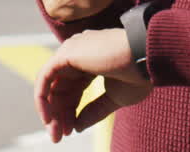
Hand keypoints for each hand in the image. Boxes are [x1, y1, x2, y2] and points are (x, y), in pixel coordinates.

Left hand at [34, 28, 152, 142]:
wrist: (146, 57)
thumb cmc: (139, 74)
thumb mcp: (115, 98)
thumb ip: (94, 110)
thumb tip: (76, 126)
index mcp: (91, 60)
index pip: (72, 88)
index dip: (70, 111)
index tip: (71, 131)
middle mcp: (78, 52)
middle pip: (59, 87)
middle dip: (58, 114)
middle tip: (58, 137)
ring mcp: (71, 51)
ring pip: (50, 84)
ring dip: (51, 110)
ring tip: (56, 132)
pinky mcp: (65, 54)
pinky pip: (44, 78)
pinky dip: (43, 99)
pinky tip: (49, 118)